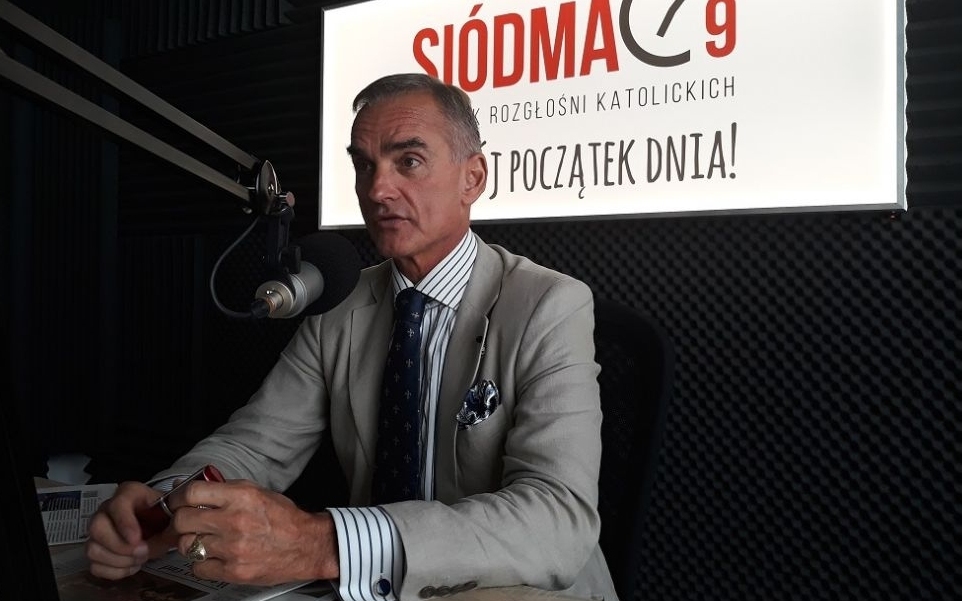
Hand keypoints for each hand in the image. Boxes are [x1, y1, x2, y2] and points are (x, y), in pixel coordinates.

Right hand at [86, 481, 178, 579]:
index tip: (137, 539)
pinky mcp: (96, 549)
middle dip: (120, 546)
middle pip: (96, 527)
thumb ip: (173, 521)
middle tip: (143, 552)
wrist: (161, 527)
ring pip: (93, 549)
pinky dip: (115, 571)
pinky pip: (95, 566)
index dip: (125, 523)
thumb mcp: (174, 515)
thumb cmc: (166, 517)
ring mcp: (98, 530)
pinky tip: (132, 566)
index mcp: (128, 493)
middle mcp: (107, 509)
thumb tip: (165, 534)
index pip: (117, 504)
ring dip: (119, 560)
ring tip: (141, 559)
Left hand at [169, 479, 338, 584]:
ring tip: (204, 539)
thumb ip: (223, 490)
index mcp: (241, 497)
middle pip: (183, 520)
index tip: (177, 502)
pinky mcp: (233, 571)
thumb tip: (188, 488)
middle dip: (181, 520)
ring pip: (186, 545)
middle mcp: (235, 521)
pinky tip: (214, 555)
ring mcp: (232, 548)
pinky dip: (202, 562)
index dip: (178, 497)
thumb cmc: (283, 519)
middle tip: (187, 522)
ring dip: (191, 542)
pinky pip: (198, 567)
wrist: (306, 545)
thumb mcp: (256, 492)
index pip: (192, 493)